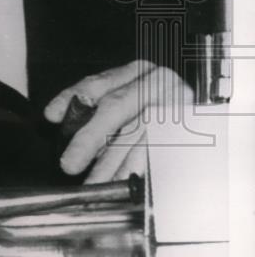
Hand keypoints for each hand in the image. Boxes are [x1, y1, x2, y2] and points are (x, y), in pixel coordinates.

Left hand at [44, 60, 193, 182]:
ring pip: (137, 138)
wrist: (204, 114)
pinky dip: (136, 172)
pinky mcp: (189, 133)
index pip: (97, 83)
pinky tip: (119, 185)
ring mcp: (176, 108)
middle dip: (89, 139)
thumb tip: (61, 120)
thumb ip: (97, 105)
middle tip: (69, 162)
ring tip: (91, 184)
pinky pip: (158, 156)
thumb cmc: (158, 105)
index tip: (51, 116)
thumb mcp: (128, 95)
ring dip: (110, 166)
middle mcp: (157, 85)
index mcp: (138, 71)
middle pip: (116, 110)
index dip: (71, 99)